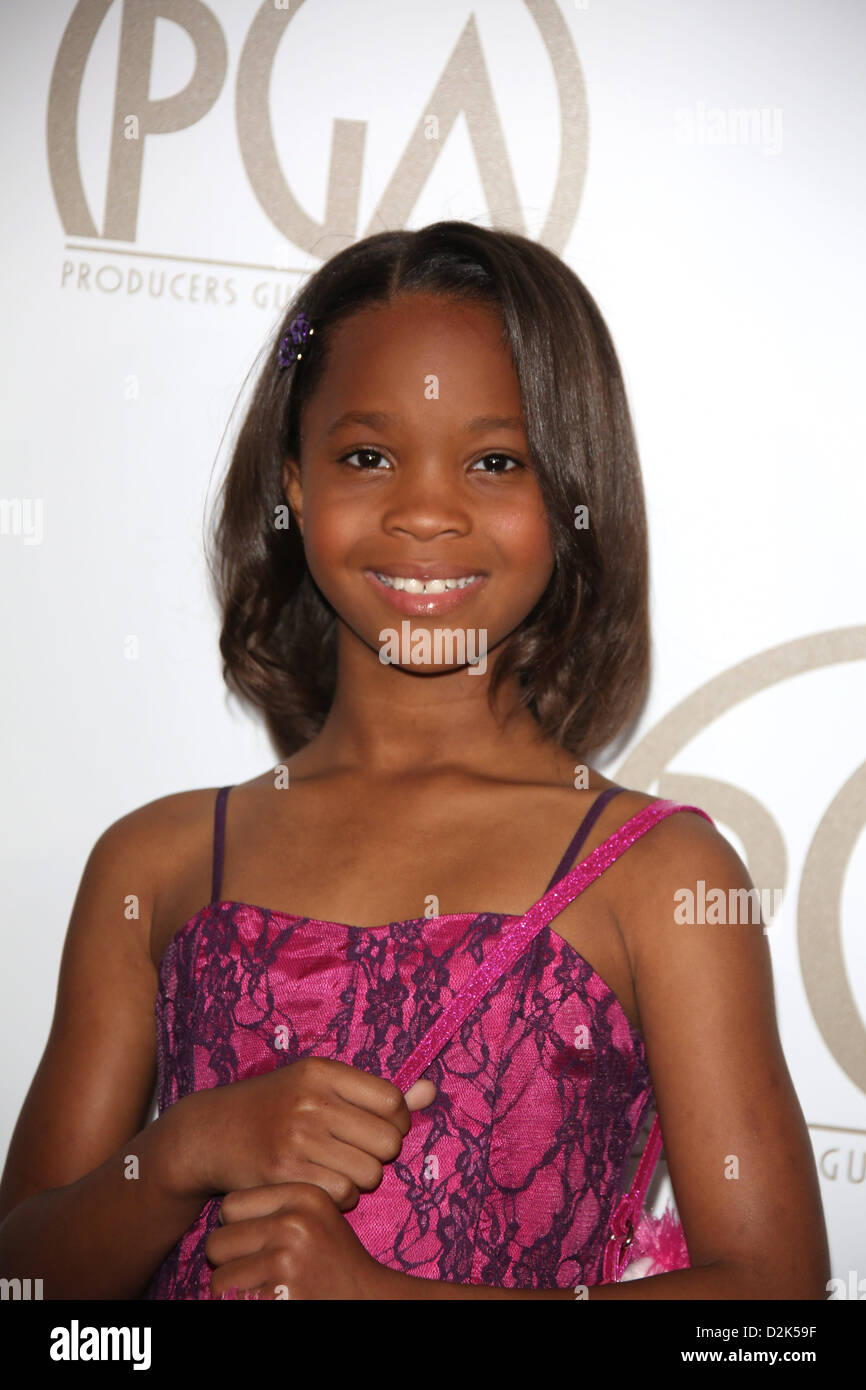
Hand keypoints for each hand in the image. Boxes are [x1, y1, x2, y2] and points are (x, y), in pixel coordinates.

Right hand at [165, 1057, 435, 1210]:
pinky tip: (322, 1182)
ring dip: (362, 1178)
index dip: (396, 1121)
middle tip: (358, 1151)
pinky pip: (343, 1195)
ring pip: (370, 1173)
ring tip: (339, 1167)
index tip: (379, 1127)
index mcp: (322, 1071)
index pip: (392, 1100)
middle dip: (380, 1153)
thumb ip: (375, 1092)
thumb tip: (431, 1092)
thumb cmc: (274, 1106)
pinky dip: (341, 1195)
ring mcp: (296, 1138)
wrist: (211, 1131)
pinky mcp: (284, 1173)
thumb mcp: (318, 1084)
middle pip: (388, 1141)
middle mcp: (310, 1101)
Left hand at [205, 1181, 396, 1299]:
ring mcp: (287, 1262)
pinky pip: (233, 1300)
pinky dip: (244, 1302)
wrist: (366, 1297)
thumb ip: (276, 1206)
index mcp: (303, 1195)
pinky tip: (269, 1297)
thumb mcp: (316, 1215)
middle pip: (218, 1242)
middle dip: (229, 1261)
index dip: (234, 1226)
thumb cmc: (334, 1258)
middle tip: (254, 1270)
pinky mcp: (280, 1295)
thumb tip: (222, 1214)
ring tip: (261, 1286)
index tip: (252, 1241)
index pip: (230, 1205)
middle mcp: (294, 1224)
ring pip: (220, 1278)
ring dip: (234, 1289)